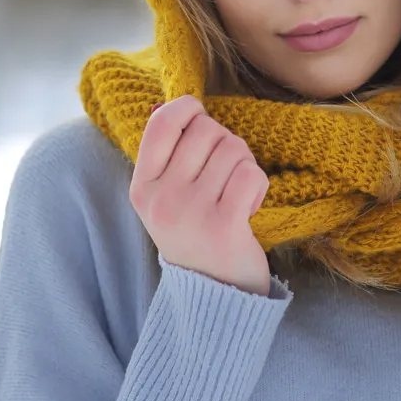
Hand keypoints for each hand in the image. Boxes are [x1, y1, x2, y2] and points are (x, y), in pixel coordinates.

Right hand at [129, 95, 272, 295]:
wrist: (213, 296)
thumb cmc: (194, 235)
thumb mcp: (165, 198)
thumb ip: (168, 155)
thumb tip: (177, 104)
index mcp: (142, 187)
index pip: (161, 123)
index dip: (187, 108)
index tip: (201, 121)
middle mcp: (162, 198)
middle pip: (205, 129)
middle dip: (224, 141)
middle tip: (225, 171)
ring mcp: (191, 212)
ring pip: (233, 148)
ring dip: (244, 164)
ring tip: (236, 192)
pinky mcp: (224, 225)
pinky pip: (251, 174)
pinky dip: (258, 185)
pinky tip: (248, 207)